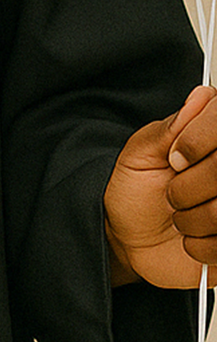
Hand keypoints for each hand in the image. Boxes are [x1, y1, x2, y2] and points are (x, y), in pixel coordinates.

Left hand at [104, 85, 216, 287]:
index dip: (196, 141)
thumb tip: (200, 97)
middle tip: (171, 192)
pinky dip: (201, 244)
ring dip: (191, 218)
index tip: (173, 158)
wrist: (133, 239)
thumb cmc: (135, 191)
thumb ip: (168, 130)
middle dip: (186, 187)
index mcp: (211, 138)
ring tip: (180, 215)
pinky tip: (192, 237)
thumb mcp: (139, 155)